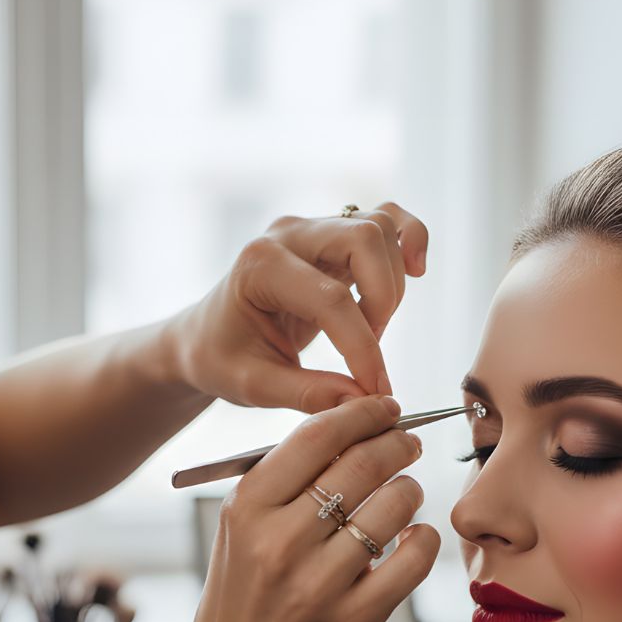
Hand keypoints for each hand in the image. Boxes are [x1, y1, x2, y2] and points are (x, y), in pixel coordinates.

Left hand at [167, 202, 429, 412]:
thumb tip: (363, 403)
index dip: (363, 348)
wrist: (204, 335)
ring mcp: (312, 229)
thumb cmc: (220, 357)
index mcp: (259, 266)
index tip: (375, 390)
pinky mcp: (333, 235)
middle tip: (370, 347)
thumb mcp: (252, 386)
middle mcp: (287, 235)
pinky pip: (386, 218)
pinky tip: (416, 269)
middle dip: (383, 300)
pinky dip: (409, 237)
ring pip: (379, 228)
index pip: (331, 300)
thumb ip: (306, 395)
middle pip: (364, 239)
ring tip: (372, 326)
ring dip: (391, 282)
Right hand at [173, 395, 441, 621]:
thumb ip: (285, 484)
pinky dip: (423, 539)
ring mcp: (318, 584)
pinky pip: (411, 559)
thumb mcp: (240, 533)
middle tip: (408, 442)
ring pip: (394, 505)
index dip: (362, 412)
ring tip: (405, 494)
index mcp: (247, 508)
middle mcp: (280, 541)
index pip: (318, 435)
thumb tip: (352, 433)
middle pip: (362, 463)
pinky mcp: (353, 620)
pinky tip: (414, 536)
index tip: (385, 408)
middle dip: (397, 443)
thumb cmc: (240, 600)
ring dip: (410, 490)